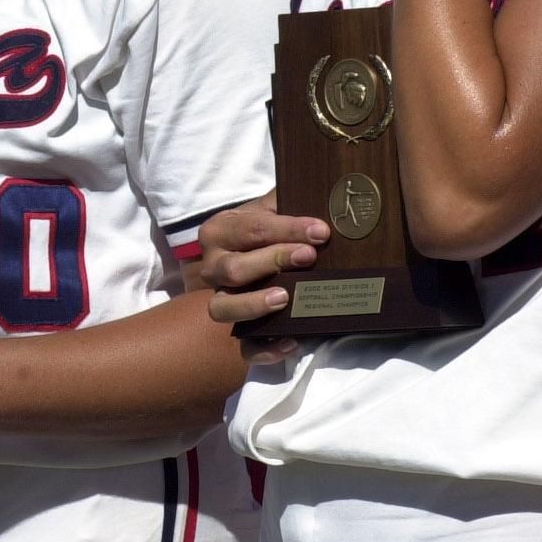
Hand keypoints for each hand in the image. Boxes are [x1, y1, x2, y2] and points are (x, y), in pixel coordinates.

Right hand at [199, 192, 329, 364]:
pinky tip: (291, 342)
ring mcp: (220, 299)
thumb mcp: (270, 207)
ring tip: (285, 298)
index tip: (321, 231)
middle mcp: (213, 266)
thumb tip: (328, 193)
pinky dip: (264, 348)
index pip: (251, 229)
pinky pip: (242, 347)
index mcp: (220, 231)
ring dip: (254, 304)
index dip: (287, 229)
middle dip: (273, 261)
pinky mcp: (235, 330)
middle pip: (234, 269)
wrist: (248, 253)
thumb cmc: (265, 228)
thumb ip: (289, 200)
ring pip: (222, 308)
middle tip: (308, 257)